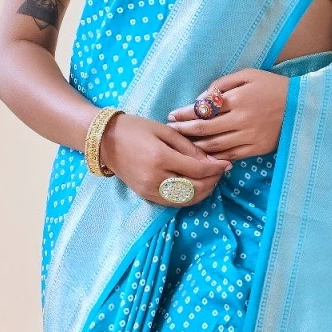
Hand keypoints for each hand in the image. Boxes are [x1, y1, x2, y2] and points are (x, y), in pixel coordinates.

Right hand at [97, 112, 227, 206]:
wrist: (105, 141)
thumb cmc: (135, 129)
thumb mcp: (164, 131)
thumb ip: (188, 147)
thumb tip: (211, 161)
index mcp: (160, 158)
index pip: (197, 170)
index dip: (215, 169)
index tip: (227, 164)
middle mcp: (155, 178)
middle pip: (194, 188)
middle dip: (212, 182)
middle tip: (220, 172)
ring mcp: (149, 190)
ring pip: (185, 200)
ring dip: (203, 192)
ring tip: (211, 180)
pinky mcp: (145, 195)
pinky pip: (173, 202)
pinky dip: (188, 197)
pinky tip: (196, 187)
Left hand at [166, 68, 288, 159]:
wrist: (301, 106)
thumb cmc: (272, 86)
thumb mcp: (248, 75)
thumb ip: (223, 84)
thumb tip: (201, 99)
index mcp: (238, 99)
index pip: (204, 109)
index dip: (185, 113)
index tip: (172, 115)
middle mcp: (242, 119)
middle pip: (206, 129)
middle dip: (185, 131)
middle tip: (171, 131)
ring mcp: (250, 136)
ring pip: (216, 146)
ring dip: (196, 146)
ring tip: (183, 144)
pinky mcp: (257, 149)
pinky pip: (231, 155)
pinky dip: (216, 156)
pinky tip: (204, 155)